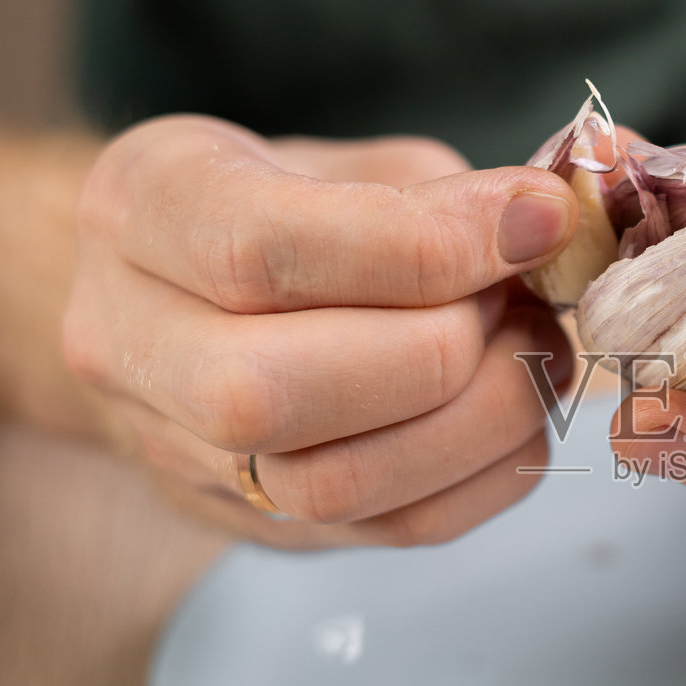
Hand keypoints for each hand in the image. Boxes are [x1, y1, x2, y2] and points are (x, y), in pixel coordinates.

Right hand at [64, 114, 577, 546]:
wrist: (177, 295)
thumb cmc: (276, 206)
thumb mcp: (340, 157)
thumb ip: (434, 189)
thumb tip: (555, 220)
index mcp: (140, 208)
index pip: (262, 249)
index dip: (423, 244)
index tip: (537, 219)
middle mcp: (130, 343)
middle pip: (269, 392)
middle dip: (439, 350)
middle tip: (515, 301)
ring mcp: (184, 455)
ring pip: (329, 484)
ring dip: (476, 421)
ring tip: (528, 352)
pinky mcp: (262, 525)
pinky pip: (393, 528)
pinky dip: (489, 474)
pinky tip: (517, 411)